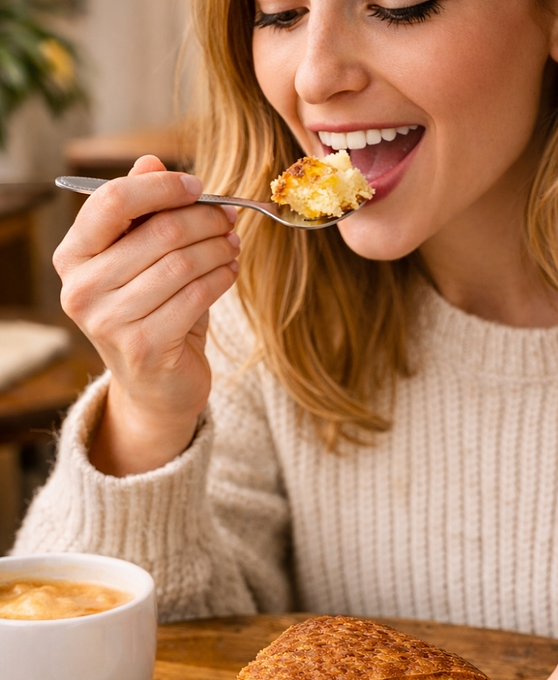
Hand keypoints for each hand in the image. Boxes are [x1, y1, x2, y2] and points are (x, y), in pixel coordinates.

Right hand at [53, 155, 239, 475]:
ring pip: (182, 263)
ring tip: (233, 244)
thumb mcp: (141, 260)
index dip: (162, 188)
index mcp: (72, 257)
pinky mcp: (145, 346)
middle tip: (229, 217)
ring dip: (218, 248)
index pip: (113, 201)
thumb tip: (152, 161)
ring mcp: (110, 322)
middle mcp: (81, 289)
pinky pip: (197, 296)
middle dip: (204, 219)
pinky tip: (231, 271)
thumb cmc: (150, 313)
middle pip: (158, 232)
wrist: (155, 387)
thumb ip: (142, 213)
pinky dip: (222, 277)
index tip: (198, 187)